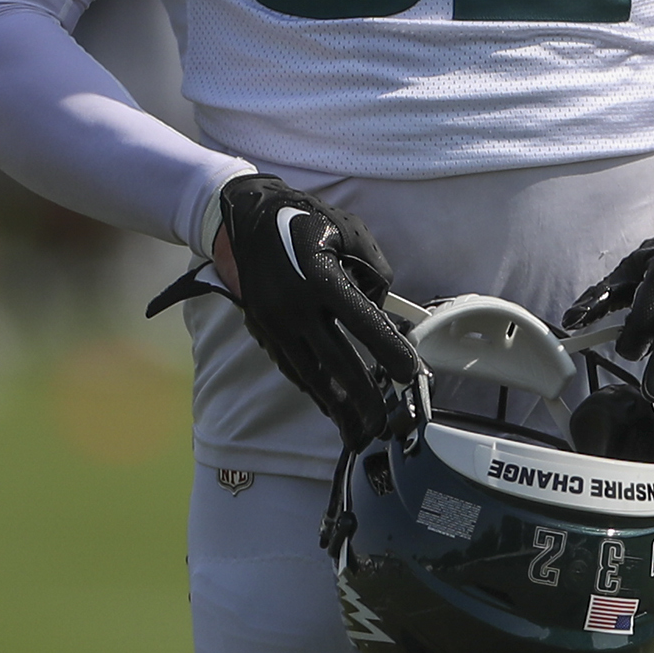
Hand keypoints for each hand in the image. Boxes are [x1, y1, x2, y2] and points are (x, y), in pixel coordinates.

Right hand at [215, 174, 420, 447]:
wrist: (243, 219)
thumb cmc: (304, 220)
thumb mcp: (349, 230)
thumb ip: (374, 269)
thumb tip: (381, 308)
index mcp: (319, 278)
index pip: (362, 323)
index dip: (389, 352)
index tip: (411, 376)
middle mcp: (294, 306)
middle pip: (335, 361)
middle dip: (363, 397)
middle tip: (386, 426)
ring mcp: (274, 323)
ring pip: (310, 374)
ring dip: (336, 406)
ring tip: (358, 433)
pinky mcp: (263, 331)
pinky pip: (292, 367)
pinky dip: (314, 390)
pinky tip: (331, 408)